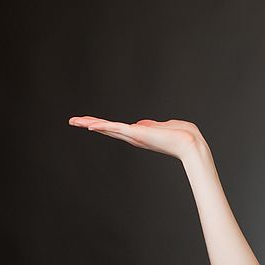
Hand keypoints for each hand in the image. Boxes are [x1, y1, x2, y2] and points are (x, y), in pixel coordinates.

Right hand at [68, 116, 205, 160]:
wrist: (191, 144)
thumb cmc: (184, 135)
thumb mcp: (164, 127)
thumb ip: (152, 125)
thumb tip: (143, 124)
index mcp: (140, 134)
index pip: (117, 128)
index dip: (103, 125)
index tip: (89, 122)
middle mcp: (135, 137)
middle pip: (108, 129)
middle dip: (90, 124)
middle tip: (73, 121)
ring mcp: (135, 136)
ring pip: (108, 128)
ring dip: (91, 123)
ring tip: (75, 121)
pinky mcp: (138, 134)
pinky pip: (117, 129)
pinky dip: (104, 126)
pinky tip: (91, 125)